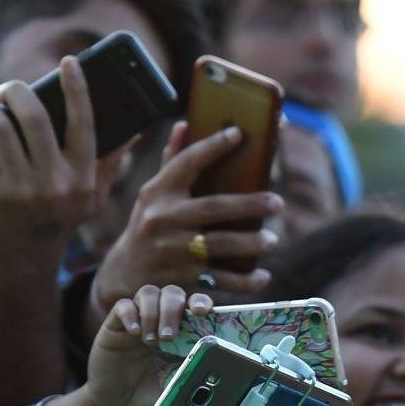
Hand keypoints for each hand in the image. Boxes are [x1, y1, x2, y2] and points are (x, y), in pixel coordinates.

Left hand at [0, 57, 120, 278]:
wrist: (23, 261)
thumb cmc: (57, 222)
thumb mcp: (89, 198)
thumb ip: (109, 163)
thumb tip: (135, 131)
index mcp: (83, 178)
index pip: (84, 124)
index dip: (77, 88)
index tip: (68, 62)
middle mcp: (56, 184)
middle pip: (34, 115)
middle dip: (14, 91)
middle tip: (6, 91)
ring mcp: (22, 191)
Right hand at [86, 285, 210, 405]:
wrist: (119, 405)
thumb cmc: (152, 395)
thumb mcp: (178, 388)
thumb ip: (194, 377)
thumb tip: (215, 371)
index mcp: (183, 332)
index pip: (195, 304)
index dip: (201, 302)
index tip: (203, 311)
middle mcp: (162, 320)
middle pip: (172, 293)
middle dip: (173, 310)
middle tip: (169, 337)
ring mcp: (139, 320)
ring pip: (148, 293)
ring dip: (152, 313)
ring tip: (151, 342)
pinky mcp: (115, 325)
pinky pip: (123, 306)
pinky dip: (130, 315)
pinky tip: (134, 334)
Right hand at [88, 124, 281, 328]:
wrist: (126, 272)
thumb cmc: (149, 223)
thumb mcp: (153, 193)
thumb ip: (172, 162)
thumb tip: (185, 124)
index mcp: (158, 191)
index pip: (186, 162)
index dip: (213, 146)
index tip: (239, 134)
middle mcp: (164, 218)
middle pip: (213, 208)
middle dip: (248, 205)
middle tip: (278, 203)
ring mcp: (173, 249)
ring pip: (218, 245)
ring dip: (250, 243)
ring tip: (272, 240)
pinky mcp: (183, 278)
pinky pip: (219, 279)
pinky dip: (244, 281)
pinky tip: (263, 276)